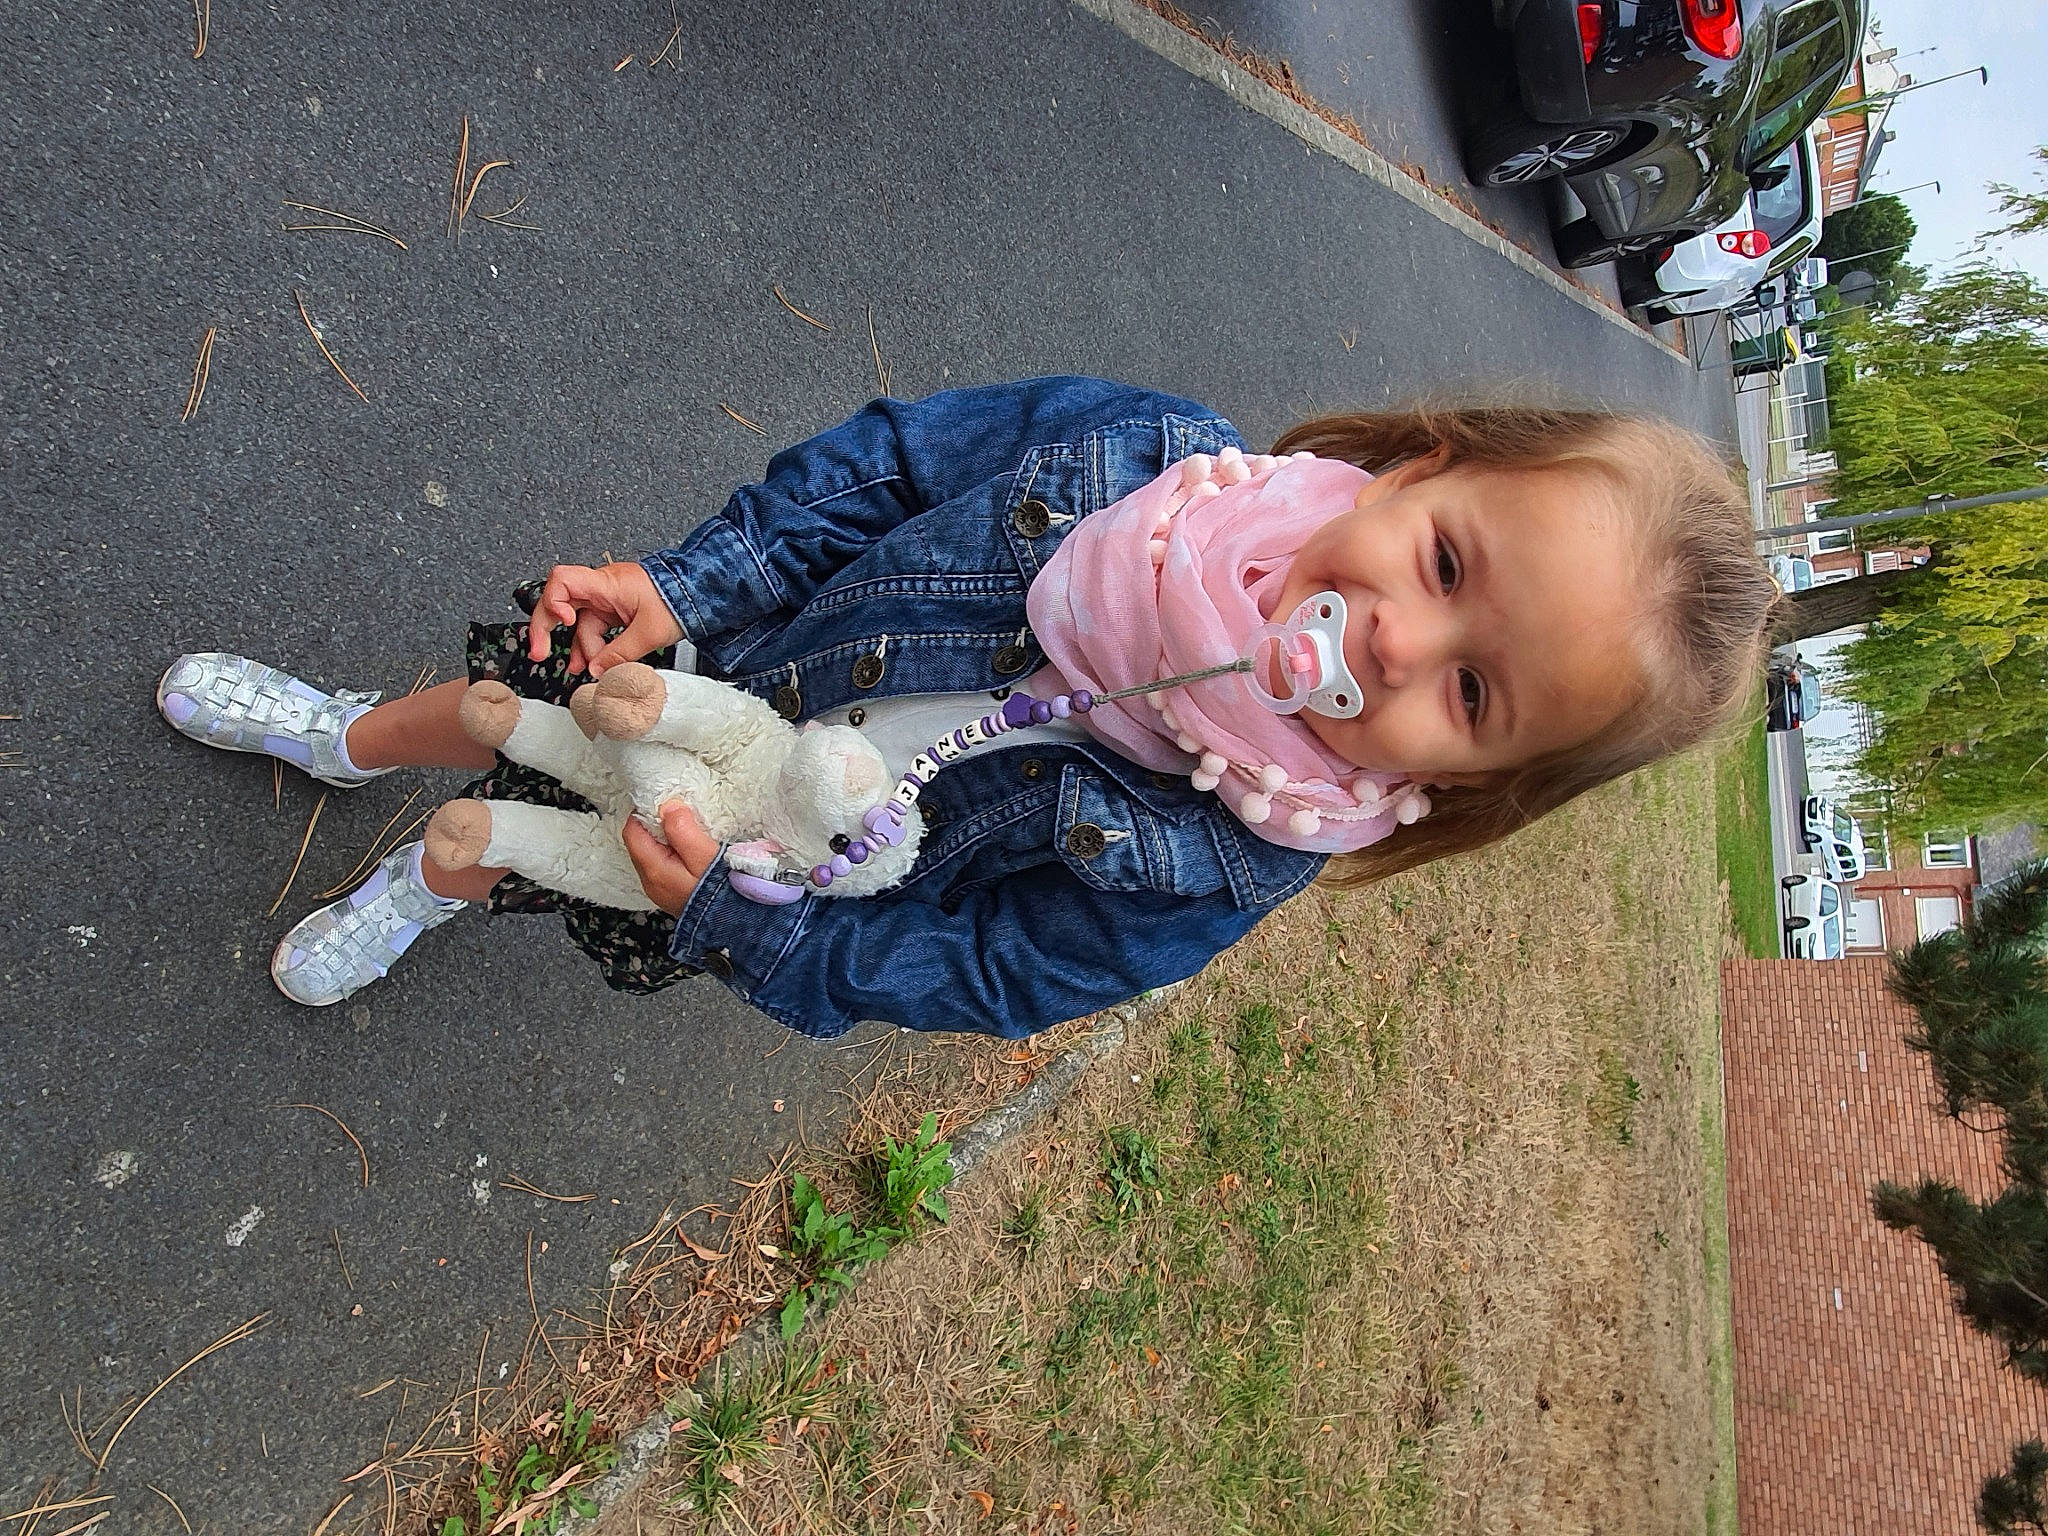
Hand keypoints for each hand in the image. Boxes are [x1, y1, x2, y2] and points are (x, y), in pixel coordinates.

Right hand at [529, 561, 684, 675]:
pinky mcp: (617, 608)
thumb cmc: (679, 601)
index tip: (563, 624)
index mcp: (608, 583)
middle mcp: (603, 587)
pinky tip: (594, 663)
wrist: (700, 593)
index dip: (554, 602)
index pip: (562, 580)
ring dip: (579, 647)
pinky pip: (596, 627)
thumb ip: (620, 654)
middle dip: (548, 629)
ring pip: (582, 622)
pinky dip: (594, 645)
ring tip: (580, 669)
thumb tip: (598, 672)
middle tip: (541, 652)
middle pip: (561, 602)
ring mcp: (609, 598)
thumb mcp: (650, 633)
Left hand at [622, 801, 721, 916]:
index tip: (668, 803)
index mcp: (654, 869)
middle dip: (657, 824)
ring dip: (667, 838)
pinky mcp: (671, 892)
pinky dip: (673, 852)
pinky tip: (692, 851)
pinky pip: (664, 864)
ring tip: (690, 832)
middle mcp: (650, 881)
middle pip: (640, 842)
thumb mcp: (704, 855)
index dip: (645, 812)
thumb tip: (667, 807)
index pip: (632, 831)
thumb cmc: (721, 894)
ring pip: (652, 853)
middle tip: (683, 815)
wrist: (734, 925)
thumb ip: (683, 830)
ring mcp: (660, 889)